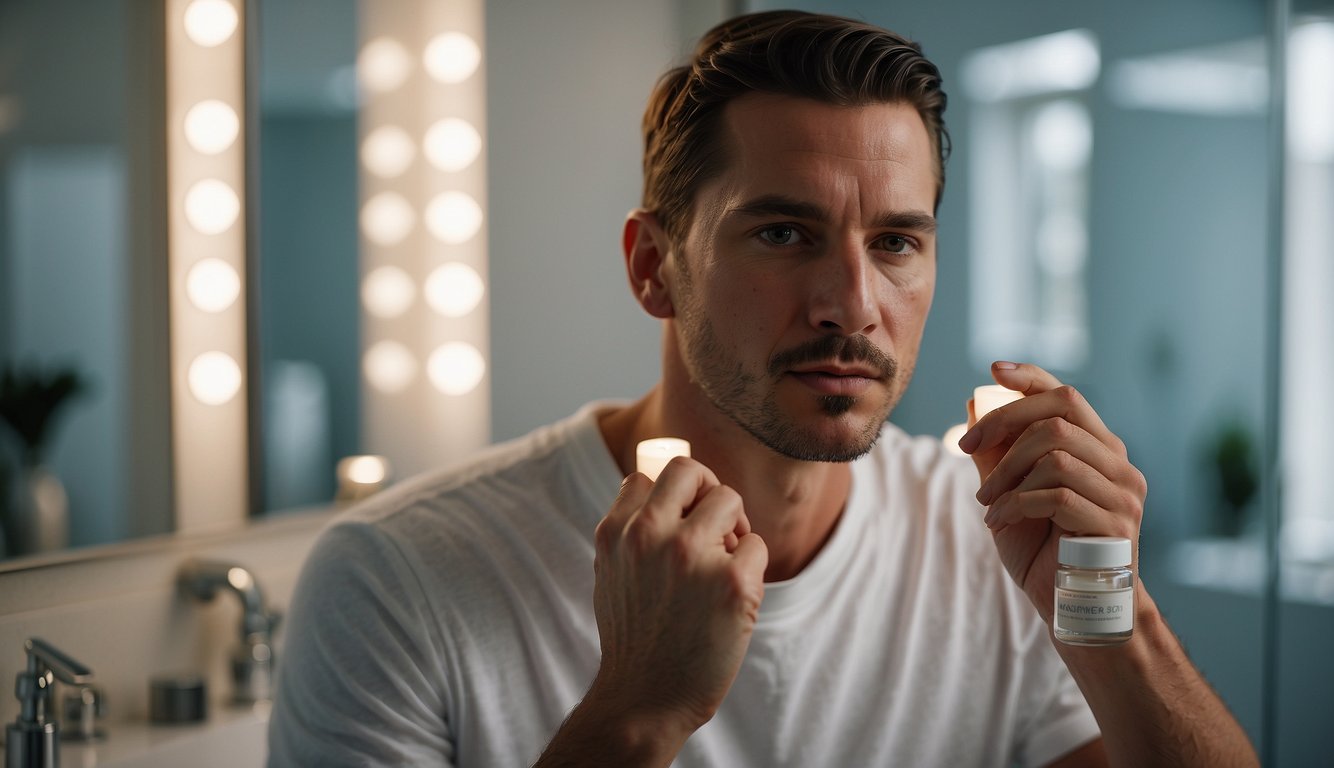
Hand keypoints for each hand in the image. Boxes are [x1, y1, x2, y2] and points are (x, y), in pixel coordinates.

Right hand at [589, 456, 767, 736]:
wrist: (646, 700)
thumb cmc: (635, 637)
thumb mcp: (612, 574)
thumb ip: (632, 533)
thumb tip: (664, 491)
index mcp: (616, 532)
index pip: (647, 476)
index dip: (670, 497)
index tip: (680, 520)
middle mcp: (650, 535)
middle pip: (690, 471)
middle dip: (706, 492)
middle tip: (714, 527)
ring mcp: (692, 556)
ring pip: (729, 499)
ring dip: (733, 528)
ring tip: (724, 564)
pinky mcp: (733, 582)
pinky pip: (757, 546)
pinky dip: (752, 566)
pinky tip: (733, 597)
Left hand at [958, 361, 1146, 621]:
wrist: (1071, 607)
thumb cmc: (1042, 550)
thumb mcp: (1009, 493)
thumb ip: (996, 452)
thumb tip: (974, 403)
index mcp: (1097, 450)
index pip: (1066, 396)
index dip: (1030, 377)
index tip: (993, 371)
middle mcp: (1118, 464)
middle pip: (1060, 412)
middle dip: (1003, 424)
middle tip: (965, 448)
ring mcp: (1123, 493)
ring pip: (1055, 453)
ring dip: (1005, 475)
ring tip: (986, 503)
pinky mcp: (1117, 524)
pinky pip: (1057, 495)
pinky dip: (1015, 504)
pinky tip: (999, 521)